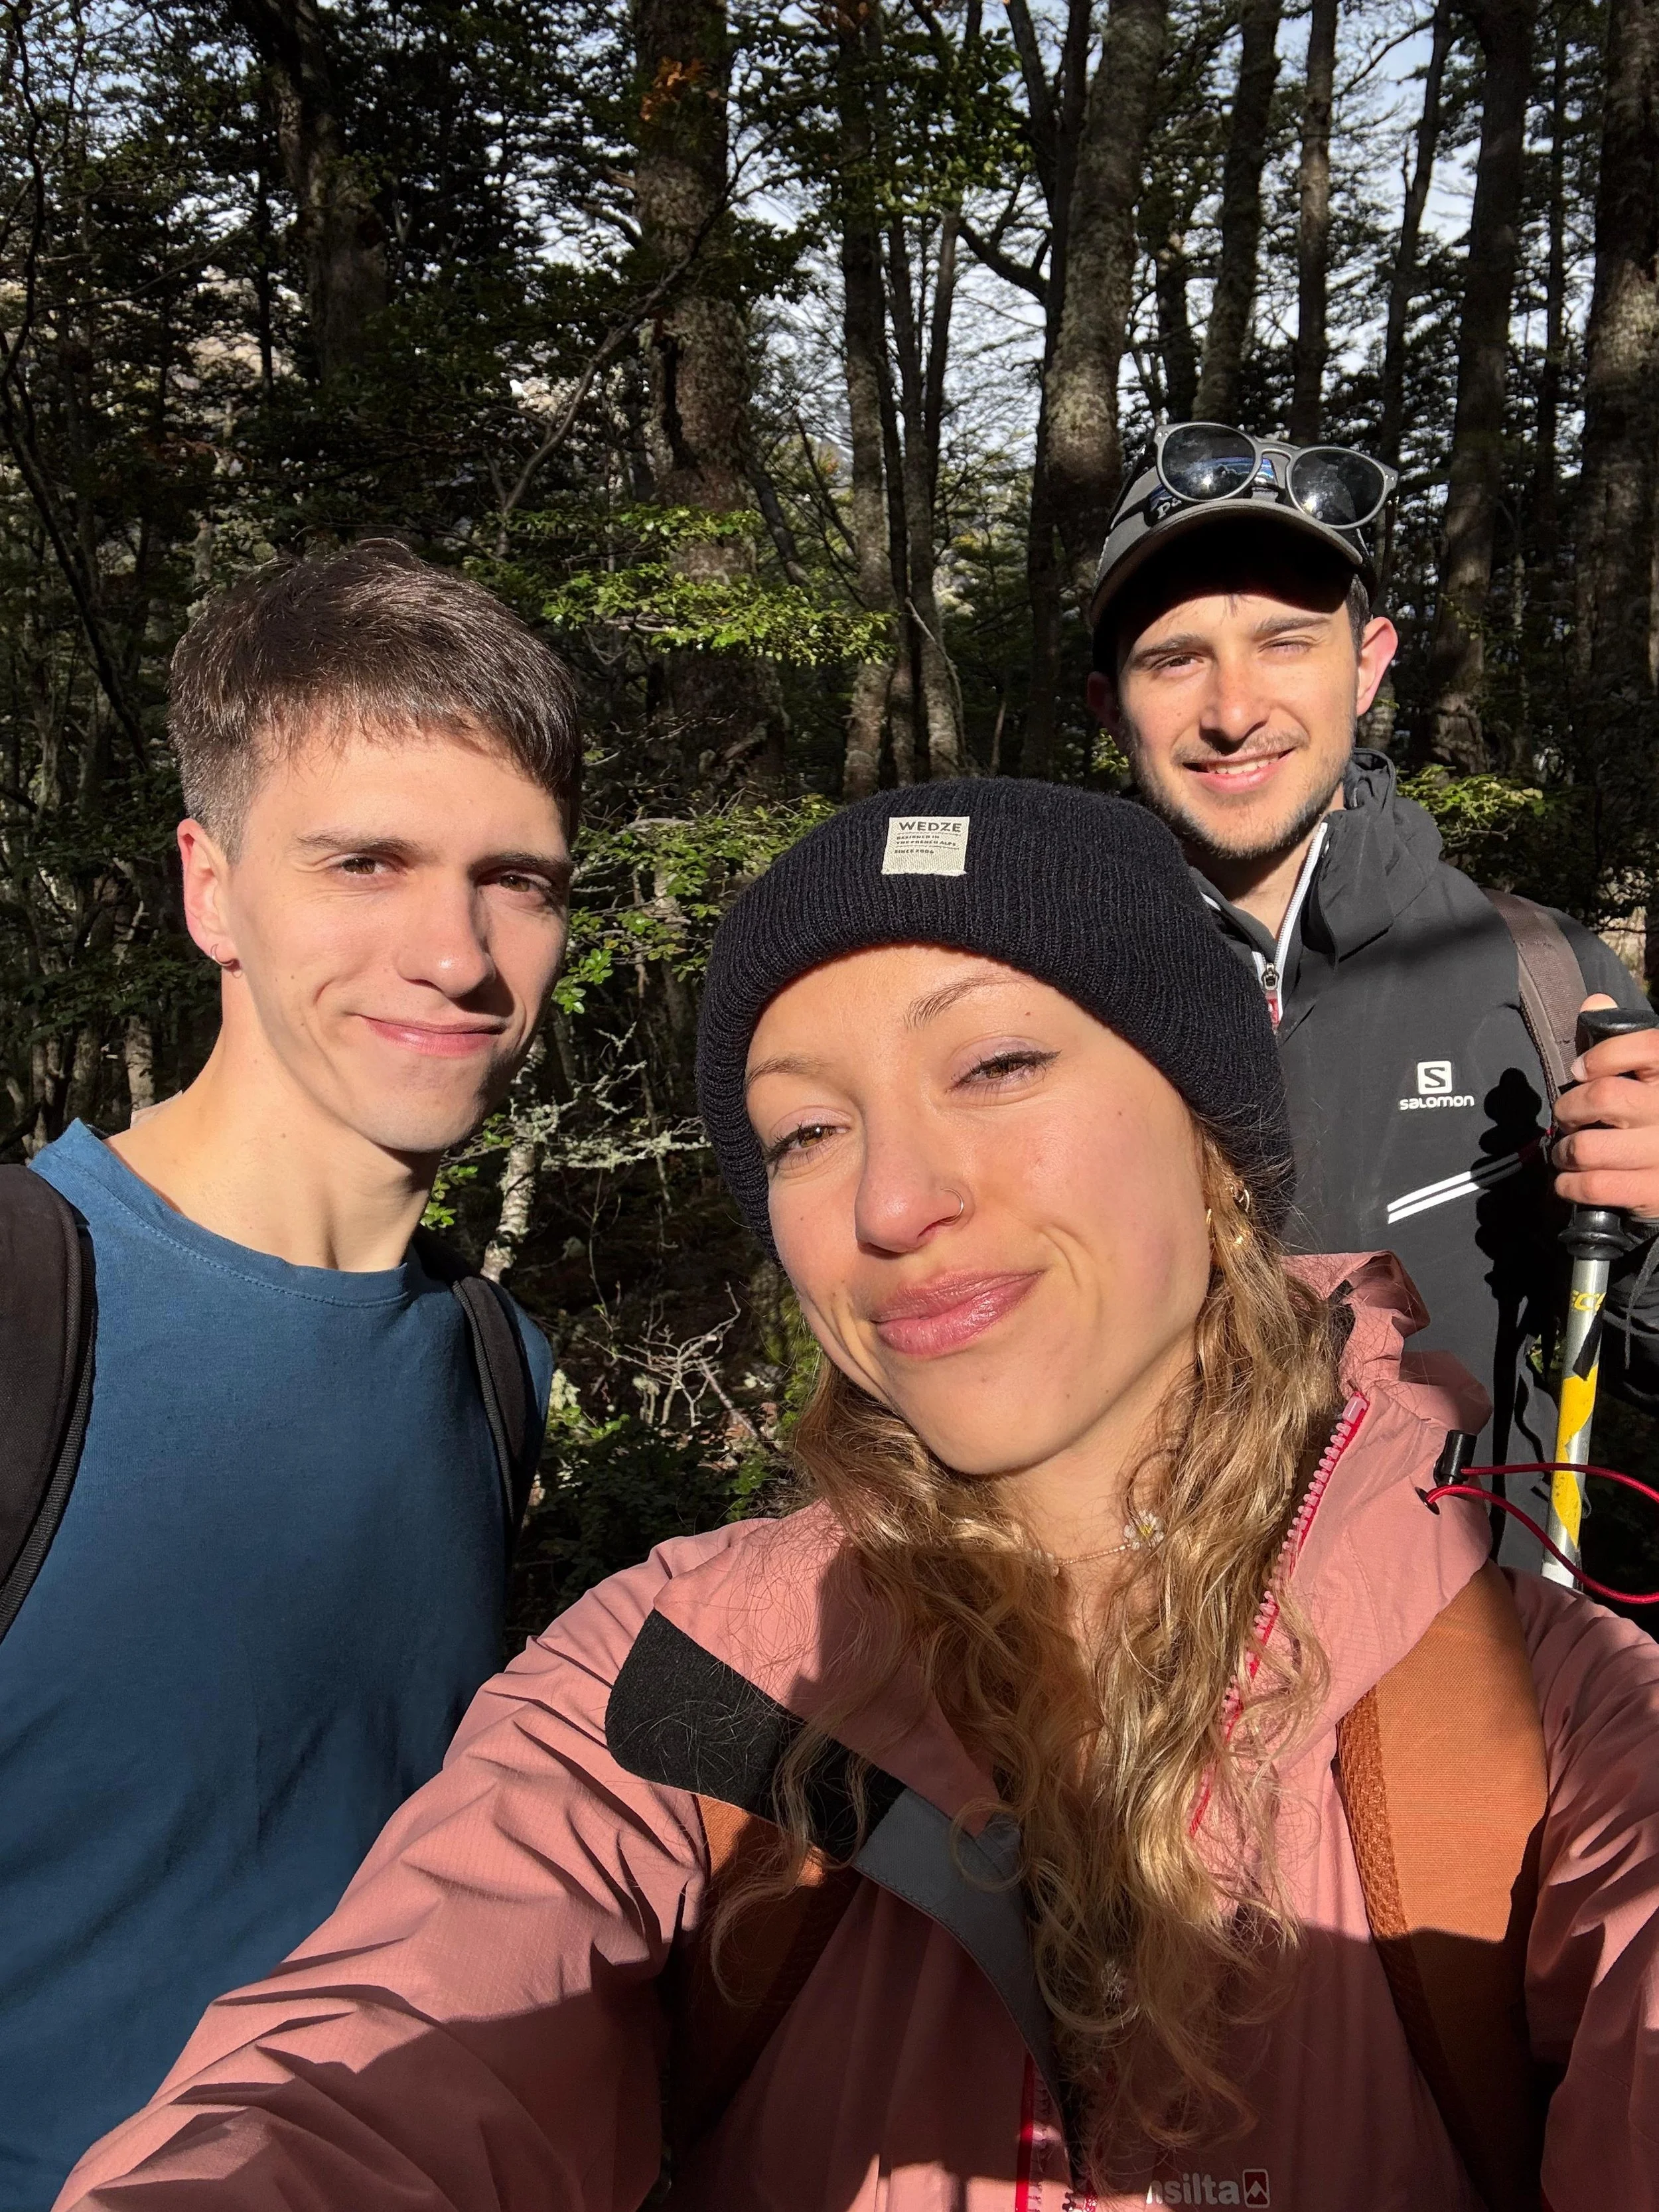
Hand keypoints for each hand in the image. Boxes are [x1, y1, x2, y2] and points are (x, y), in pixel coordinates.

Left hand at [1551, 992, 1658, 1214]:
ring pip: (1586, 1147)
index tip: (1581, 1071)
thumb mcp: (1650, 1078)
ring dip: (1563, 1152)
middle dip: (1568, 1108)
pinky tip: (1570, 1181)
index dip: (1603, 1056)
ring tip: (1568, 1153)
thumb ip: (1622, 1040)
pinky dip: (1568, 1185)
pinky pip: (1591, 1186)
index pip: (1647, 1047)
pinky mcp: (1652, 1193)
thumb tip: (1595, 1002)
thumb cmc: (1656, 1123)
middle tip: (1568, 1118)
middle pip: (1601, 1097)